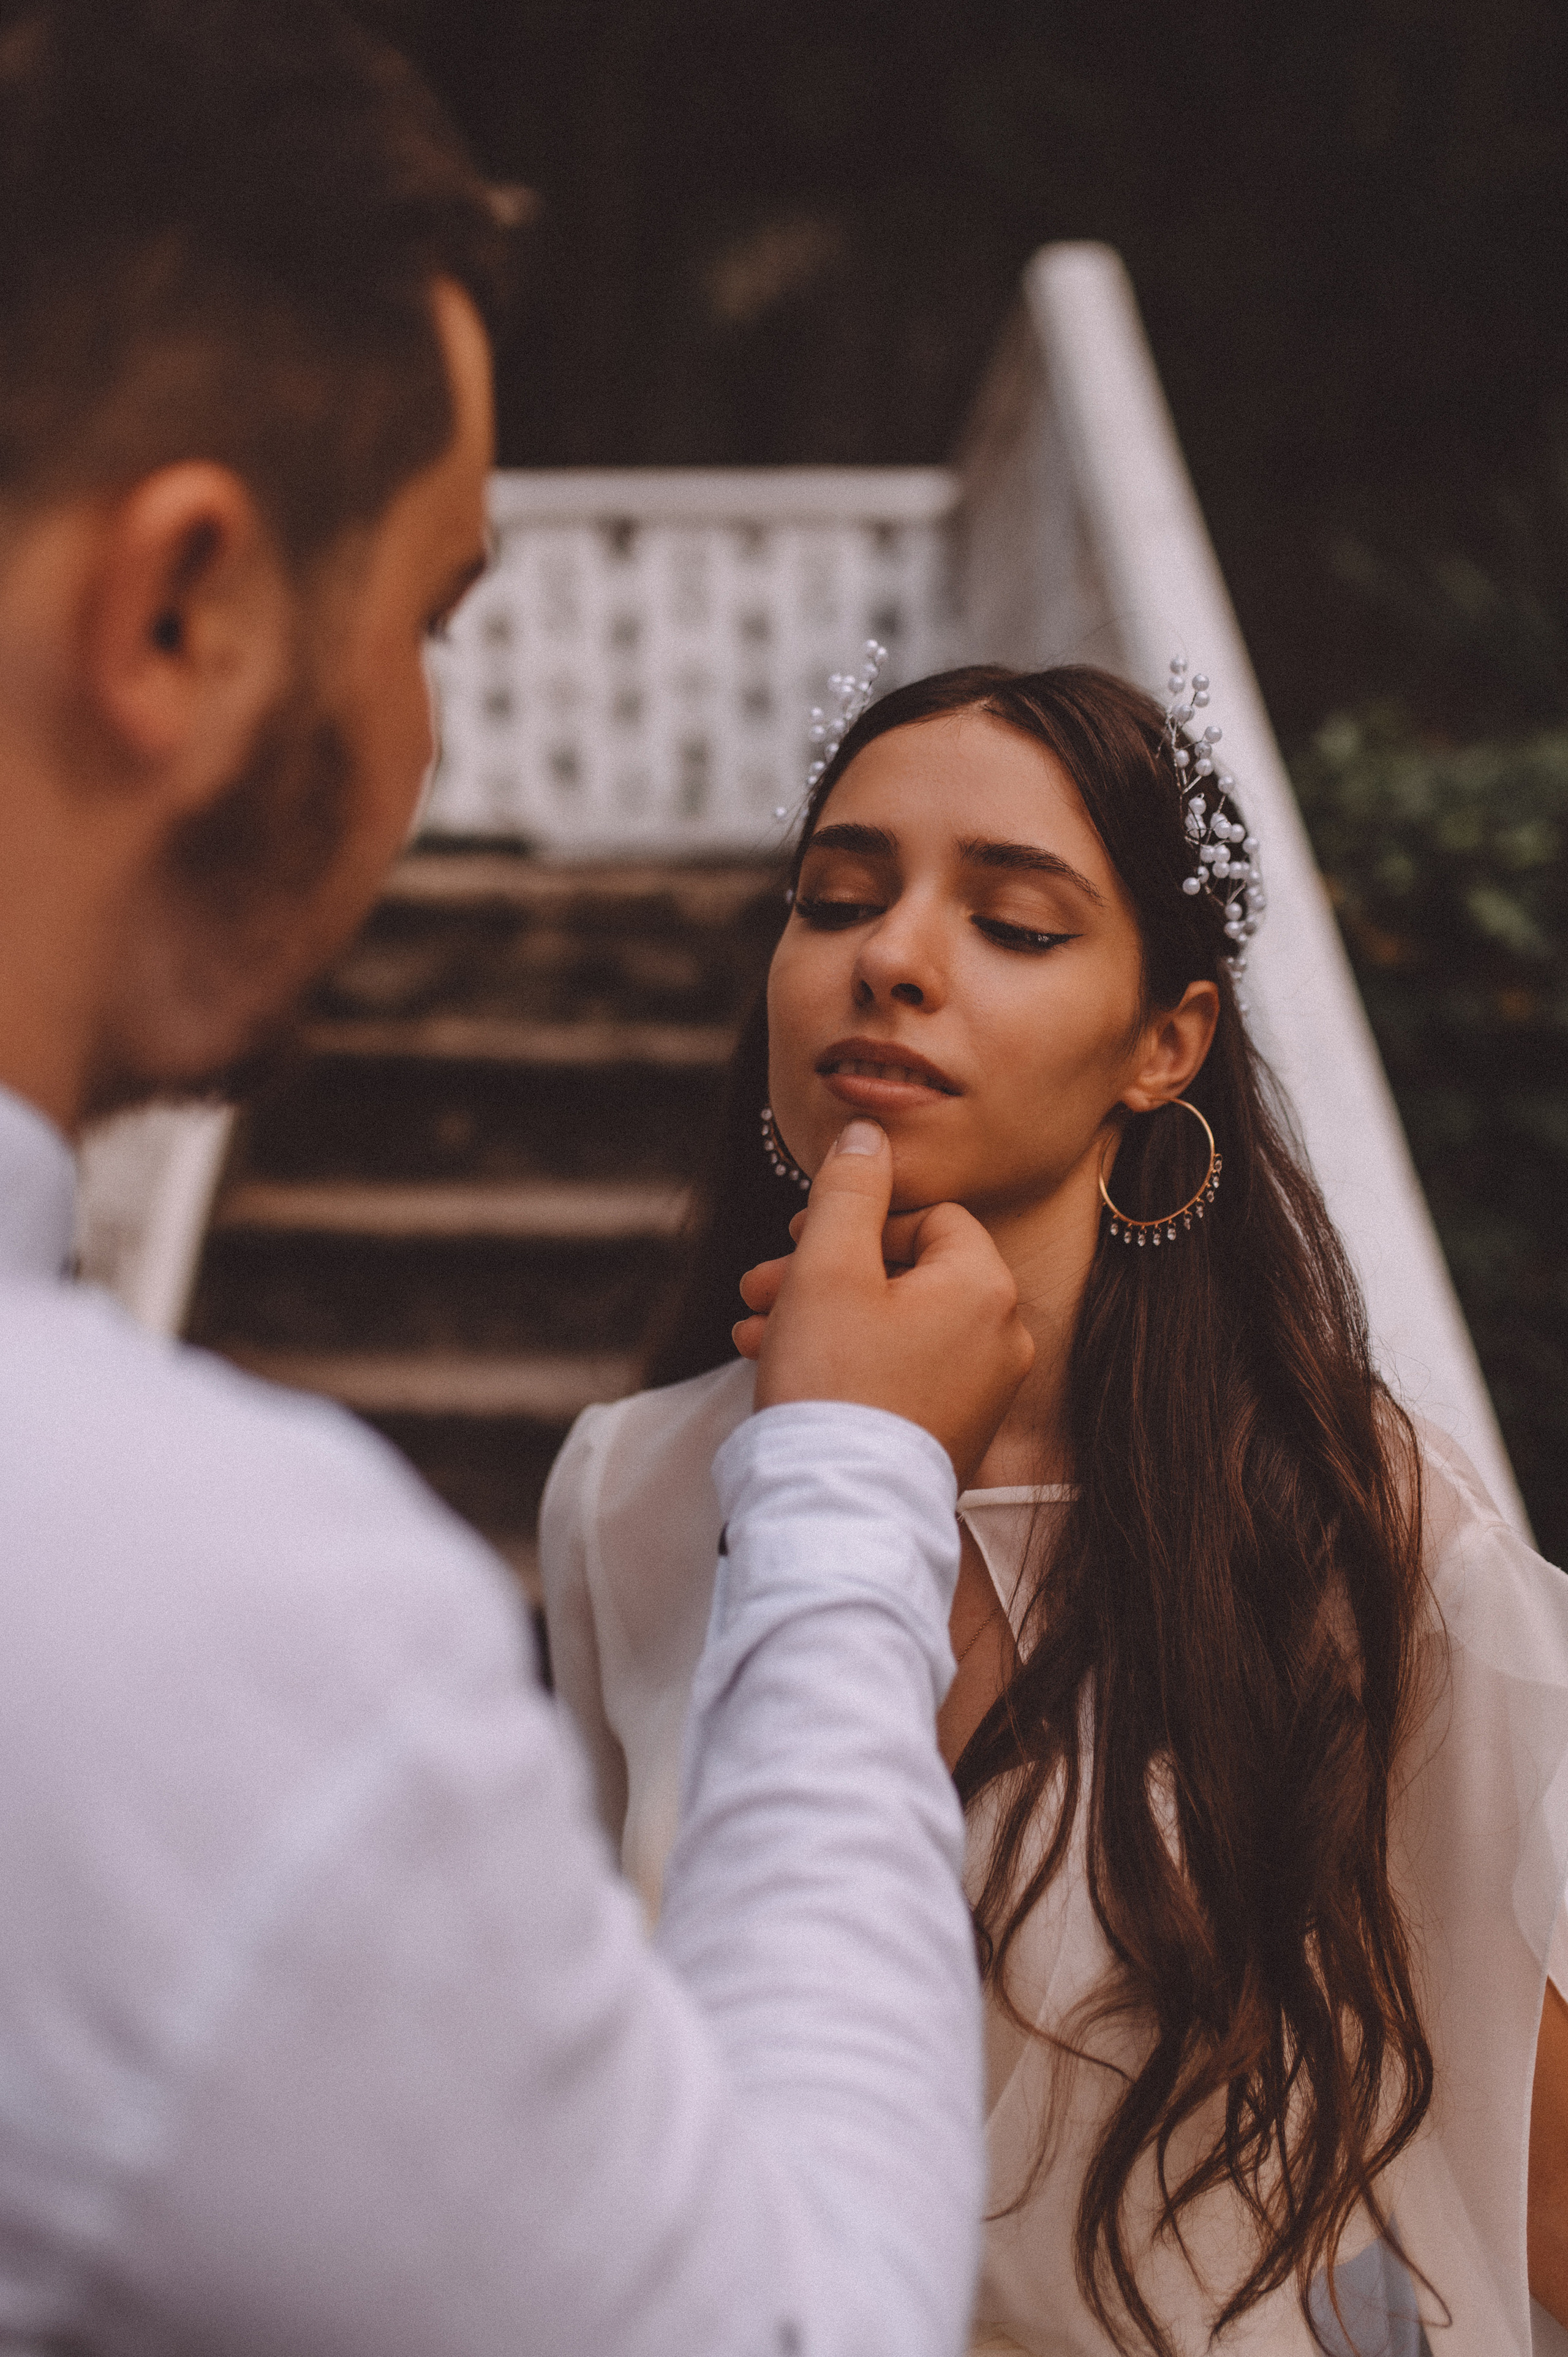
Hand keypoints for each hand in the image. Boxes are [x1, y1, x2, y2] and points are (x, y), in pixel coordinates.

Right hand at [735, 1119, 1033, 1486]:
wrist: (838, 1512)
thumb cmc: (832, 1381)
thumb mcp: (827, 1263)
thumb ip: (848, 1188)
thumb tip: (869, 1131)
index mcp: (984, 1285)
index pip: (927, 1216)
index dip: (855, 1220)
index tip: (794, 1241)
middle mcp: (1003, 1335)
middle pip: (906, 1271)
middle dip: (823, 1272)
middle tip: (759, 1286)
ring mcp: (984, 1391)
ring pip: (895, 1323)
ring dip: (822, 1315)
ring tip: (756, 1330)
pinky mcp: (956, 1432)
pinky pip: (902, 1371)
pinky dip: (848, 1360)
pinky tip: (783, 1368)